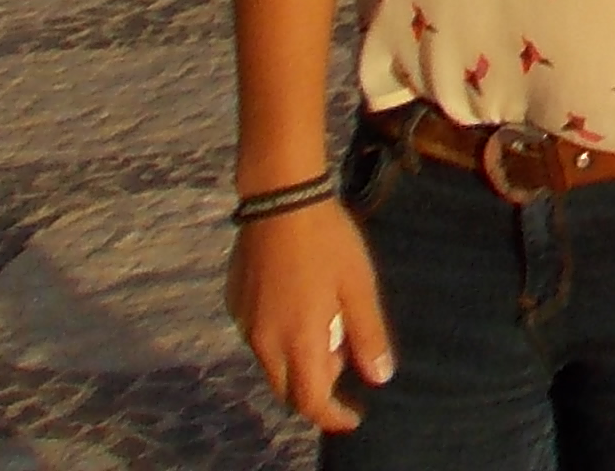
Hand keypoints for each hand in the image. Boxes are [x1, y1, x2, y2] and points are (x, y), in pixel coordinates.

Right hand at [226, 199, 395, 431]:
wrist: (281, 197)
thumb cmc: (328, 241)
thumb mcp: (359, 286)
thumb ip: (369, 335)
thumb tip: (379, 378)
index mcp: (297, 341)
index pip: (311, 401)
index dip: (333, 417)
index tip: (353, 417)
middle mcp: (264, 340)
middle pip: (287, 388)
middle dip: (315, 388)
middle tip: (344, 357)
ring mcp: (244, 322)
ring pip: (271, 363)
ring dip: (298, 360)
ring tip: (328, 321)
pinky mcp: (235, 302)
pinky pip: (259, 336)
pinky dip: (281, 337)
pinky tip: (302, 303)